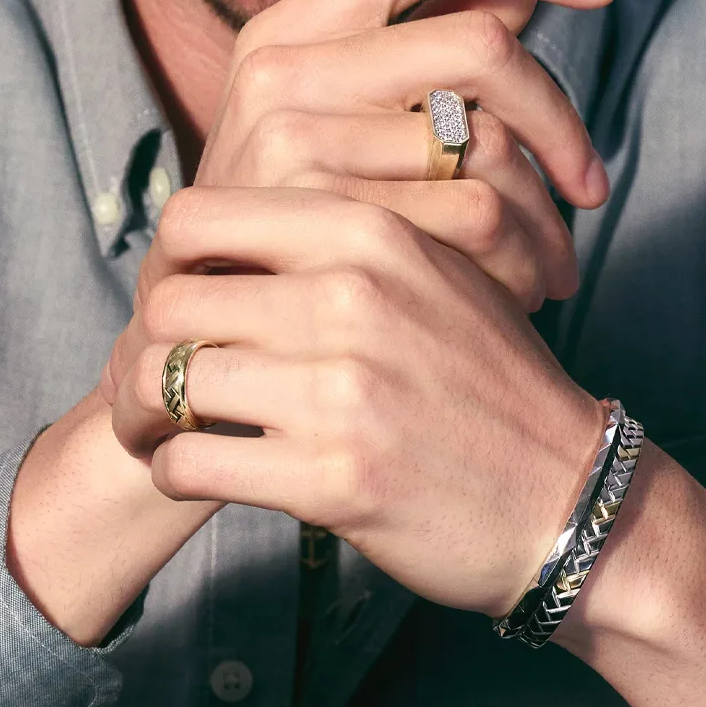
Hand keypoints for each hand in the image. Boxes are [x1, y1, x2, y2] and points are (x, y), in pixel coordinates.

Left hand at [105, 187, 605, 615]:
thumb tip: (216, 244)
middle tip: (153, 380)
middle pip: (168, 301)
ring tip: (161, 430)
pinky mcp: (336, 477)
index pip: (198, 215)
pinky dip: (174, 470)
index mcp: (368, 230)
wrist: (561, 491)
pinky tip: (196, 470)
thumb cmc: (484, 382)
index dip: (167, 262)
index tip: (180, 305)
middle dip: (145, 346)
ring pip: (162, 380)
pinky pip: (190, 462)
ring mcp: (343, 388)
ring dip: (145, 415)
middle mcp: (351, 295)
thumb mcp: (430, 275)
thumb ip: (332, 245)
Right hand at [187, 0, 617, 310]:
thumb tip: (519, 5)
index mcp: (290, 27)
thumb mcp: (318, 130)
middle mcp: (283, 67)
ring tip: (556, 265)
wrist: (186, 312)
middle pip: (479, 46)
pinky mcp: (314, 213)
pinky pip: (467, 209)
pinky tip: (519, 291)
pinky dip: (516, 252)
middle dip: (560, 119)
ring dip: (544, 211)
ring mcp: (291, 138)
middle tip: (591, 188)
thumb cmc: (276, 225)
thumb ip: (404, 65)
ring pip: (483, 141)